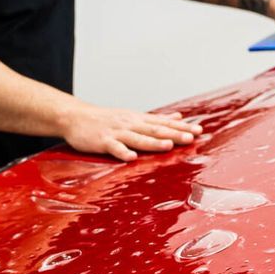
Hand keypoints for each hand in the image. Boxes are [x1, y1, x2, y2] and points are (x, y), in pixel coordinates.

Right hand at [60, 103, 202, 161]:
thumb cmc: (106, 119)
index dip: (181, 127)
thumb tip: (179, 117)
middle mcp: (130, 124)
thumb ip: (156, 119)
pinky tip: (131, 157)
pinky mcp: (102, 141)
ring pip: (137, 137)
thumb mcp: (133, 116)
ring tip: (168, 145)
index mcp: (138, 119)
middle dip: (174, 134)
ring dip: (153, 142)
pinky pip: (114, 147)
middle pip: (155, 129)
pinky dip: (122, 152)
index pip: (163, 123)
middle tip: (191, 138)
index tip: (198, 130)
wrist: (76, 117)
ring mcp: (116, 132)